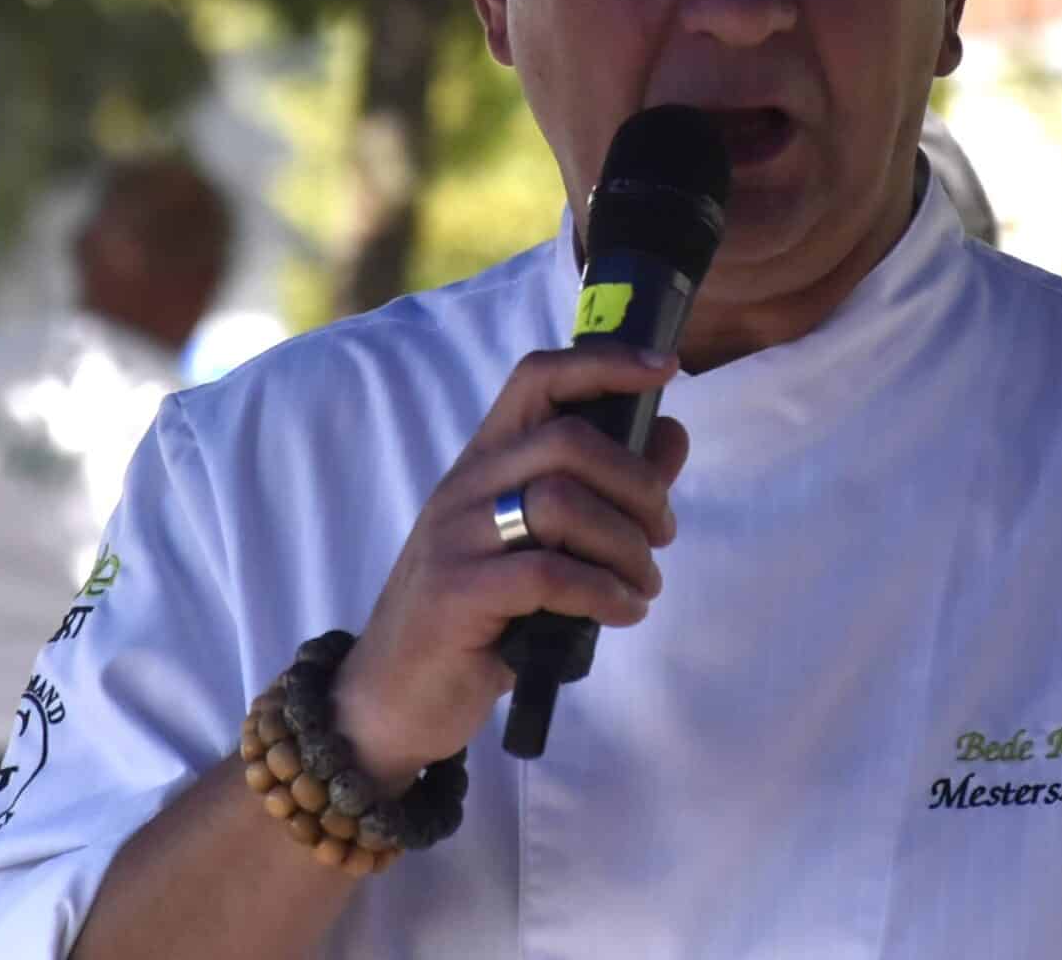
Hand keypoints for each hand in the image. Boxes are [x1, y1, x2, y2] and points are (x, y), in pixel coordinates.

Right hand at [330, 343, 687, 785]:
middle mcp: (466, 486)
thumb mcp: (536, 543)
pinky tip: (623, 612)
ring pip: (564, 503)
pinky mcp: (458, 595)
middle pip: (569, 441)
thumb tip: (671, 435)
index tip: (665, 368)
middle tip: (661, 533)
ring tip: (642, 585)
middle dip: (638, 484)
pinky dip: (604, 592)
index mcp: (484, 461)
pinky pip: (550, 574)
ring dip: (627, 546)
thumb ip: (603, 489)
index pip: (538, 378)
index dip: (605, 363)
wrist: (391, 697)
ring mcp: (456, 538)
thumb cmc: (477, 616)